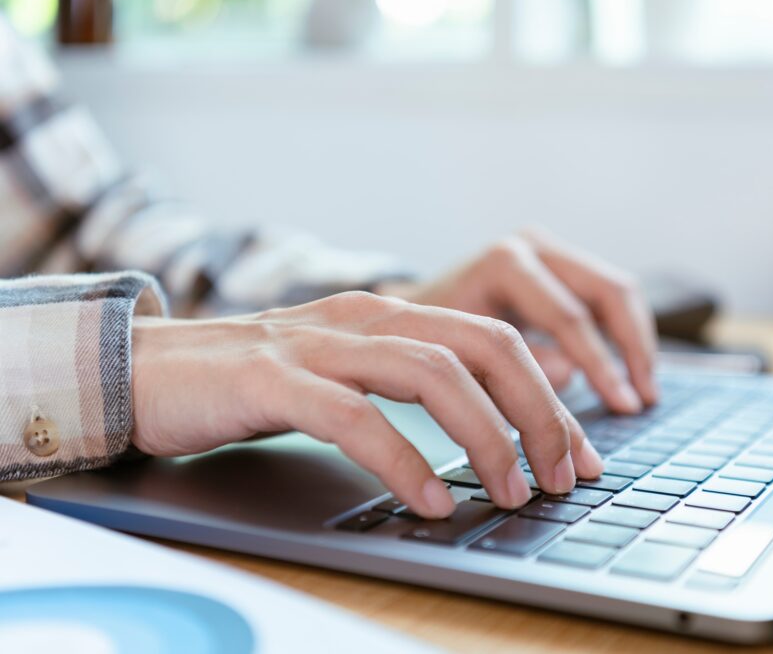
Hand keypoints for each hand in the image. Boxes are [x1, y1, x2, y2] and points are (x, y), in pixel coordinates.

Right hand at [130, 292, 604, 517]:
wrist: (150, 368)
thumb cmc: (259, 381)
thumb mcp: (352, 371)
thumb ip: (416, 381)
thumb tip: (499, 421)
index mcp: (392, 313)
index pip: (496, 341)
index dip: (550, 397)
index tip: (580, 454)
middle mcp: (366, 317)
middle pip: (482, 347)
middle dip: (538, 414)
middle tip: (563, 476)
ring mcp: (318, 344)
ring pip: (431, 372)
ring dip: (485, 437)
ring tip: (511, 491)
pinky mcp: (272, 379)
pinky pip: (354, 417)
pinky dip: (403, 460)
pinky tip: (431, 499)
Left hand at [378, 230, 658, 413]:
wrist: (407, 308)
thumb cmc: (425, 337)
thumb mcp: (458, 356)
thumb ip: (511, 369)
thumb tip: (569, 374)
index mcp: (504, 264)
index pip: (569, 316)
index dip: (601, 366)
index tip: (624, 407)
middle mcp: (531, 246)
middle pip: (608, 292)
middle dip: (631, 350)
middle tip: (642, 401)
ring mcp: (549, 249)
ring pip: (618, 289)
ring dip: (637, 342)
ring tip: (644, 393)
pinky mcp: (560, 264)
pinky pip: (608, 295)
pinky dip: (624, 334)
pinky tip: (630, 373)